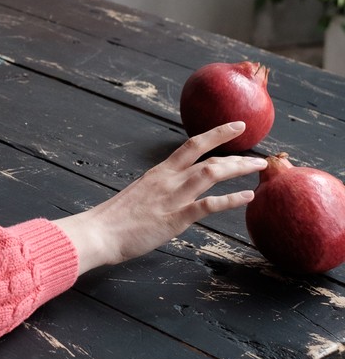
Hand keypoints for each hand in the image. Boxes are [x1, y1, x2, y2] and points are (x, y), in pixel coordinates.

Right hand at [53, 122, 265, 275]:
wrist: (99, 231)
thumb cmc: (116, 218)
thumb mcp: (140, 194)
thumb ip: (158, 190)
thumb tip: (171, 191)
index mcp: (159, 172)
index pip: (191, 145)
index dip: (216, 134)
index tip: (236, 126)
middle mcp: (168, 179)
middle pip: (207, 158)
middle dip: (235, 154)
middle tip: (259, 156)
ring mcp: (172, 197)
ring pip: (210, 174)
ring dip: (237, 168)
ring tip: (257, 168)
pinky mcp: (174, 218)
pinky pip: (207, 205)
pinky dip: (229, 200)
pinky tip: (246, 197)